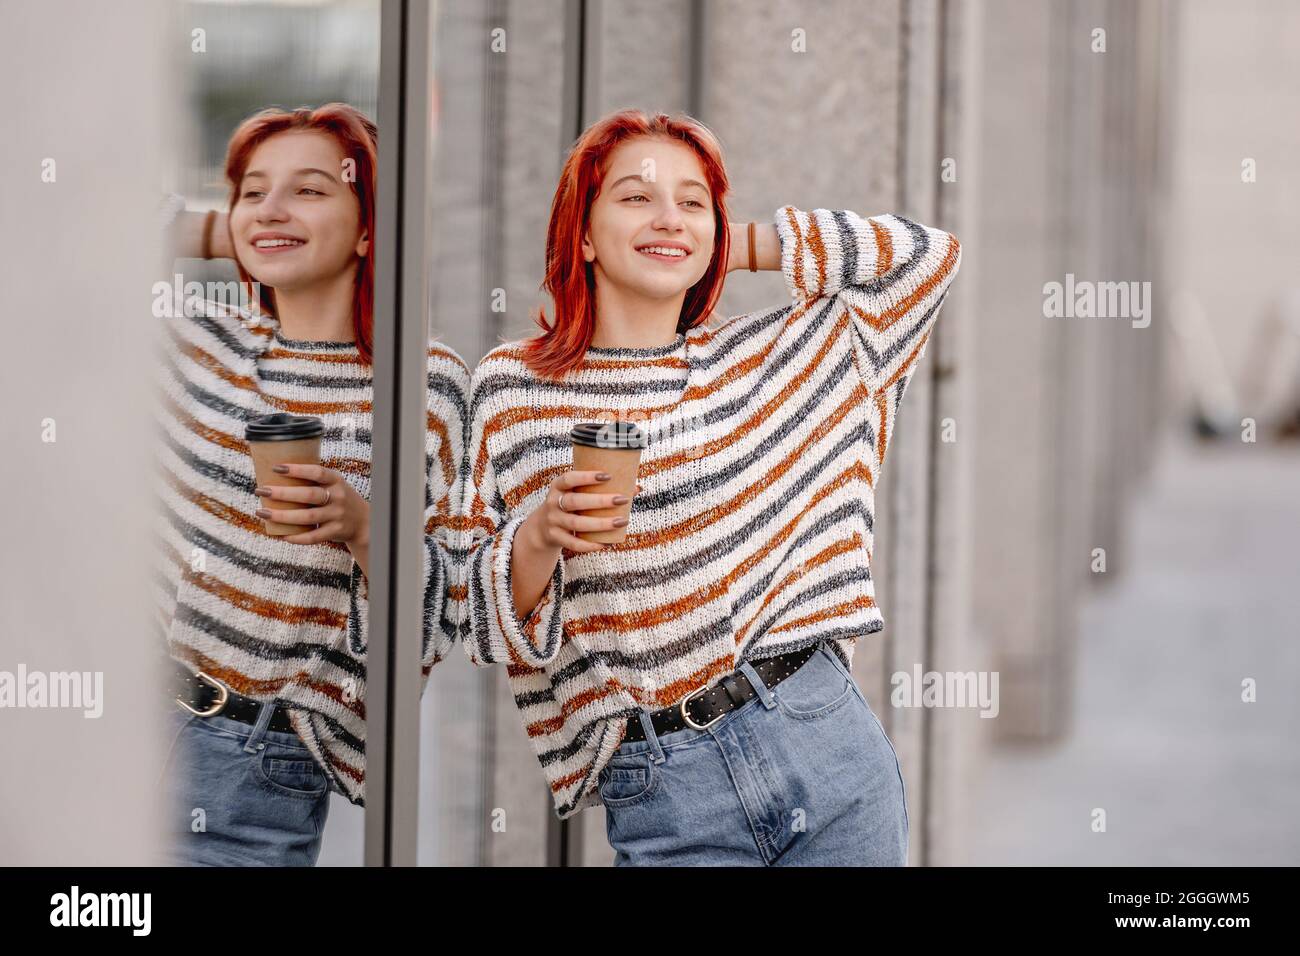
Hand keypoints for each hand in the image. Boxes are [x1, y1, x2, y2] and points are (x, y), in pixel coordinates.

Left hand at [255, 463, 369, 547]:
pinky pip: (313, 536)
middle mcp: (338, 497)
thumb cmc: (338, 498)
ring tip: (262, 513)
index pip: (317, 472)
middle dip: (283, 493)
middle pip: (309, 495)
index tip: (276, 468)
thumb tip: (275, 475)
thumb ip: (312, 481)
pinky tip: (281, 535)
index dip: (297, 470)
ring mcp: (337, 515)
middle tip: (261, 490)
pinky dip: (296, 537)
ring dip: (283, 516)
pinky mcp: (335, 531)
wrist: (363, 521)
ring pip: (308, 517)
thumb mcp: (332, 485)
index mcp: (336, 480)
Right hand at [523, 470, 640, 555]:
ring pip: (576, 523)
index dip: (587, 477)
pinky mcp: (555, 537)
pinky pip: (573, 544)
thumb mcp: (577, 493)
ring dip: (600, 524)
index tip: (608, 476)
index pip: (569, 478)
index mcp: (558, 486)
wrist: (542, 527)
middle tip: (622, 499)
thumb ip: (600, 489)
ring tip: (622, 521)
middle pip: (575, 501)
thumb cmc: (570, 505)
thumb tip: (637, 488)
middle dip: (600, 501)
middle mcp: (553, 502)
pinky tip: (606, 543)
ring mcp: (553, 521)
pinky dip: (590, 545)